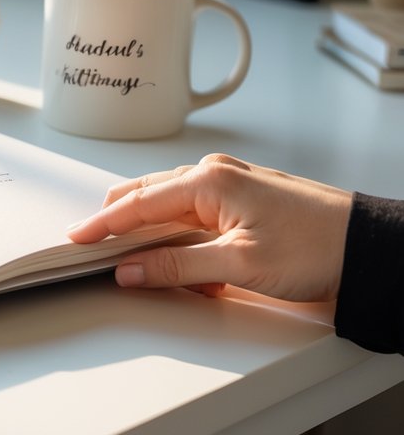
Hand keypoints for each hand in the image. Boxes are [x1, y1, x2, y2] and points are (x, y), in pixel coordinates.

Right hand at [67, 154, 352, 301]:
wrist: (369, 248)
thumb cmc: (317, 246)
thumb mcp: (239, 264)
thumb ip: (177, 267)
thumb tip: (130, 269)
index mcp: (208, 181)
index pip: (138, 203)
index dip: (103, 224)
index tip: (75, 239)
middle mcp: (214, 176)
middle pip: (147, 197)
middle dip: (121, 224)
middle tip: (96, 247)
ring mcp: (228, 186)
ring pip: (170, 208)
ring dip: (157, 238)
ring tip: (150, 268)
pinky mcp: (241, 201)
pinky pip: (194, 216)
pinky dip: (185, 242)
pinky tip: (194, 270)